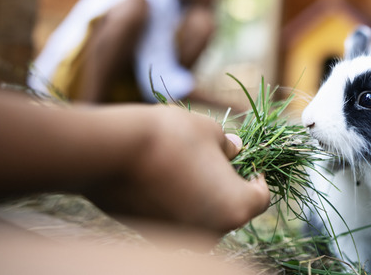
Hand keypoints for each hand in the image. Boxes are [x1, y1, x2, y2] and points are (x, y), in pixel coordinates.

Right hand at [85, 106, 270, 236]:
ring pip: (203, 216)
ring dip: (202, 194)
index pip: (261, 197)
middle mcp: (213, 232)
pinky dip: (177, 202)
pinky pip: (177, 219)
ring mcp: (181, 237)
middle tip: (217, 158)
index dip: (258, 175)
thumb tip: (235, 150)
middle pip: (232, 209)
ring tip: (187, 164)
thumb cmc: (170, 137)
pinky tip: (164, 177)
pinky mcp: (153, 235)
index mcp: (236, 208)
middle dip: (228, 184)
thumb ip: (228, 147)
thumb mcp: (211, 132)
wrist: (109, 153)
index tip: (249, 160)